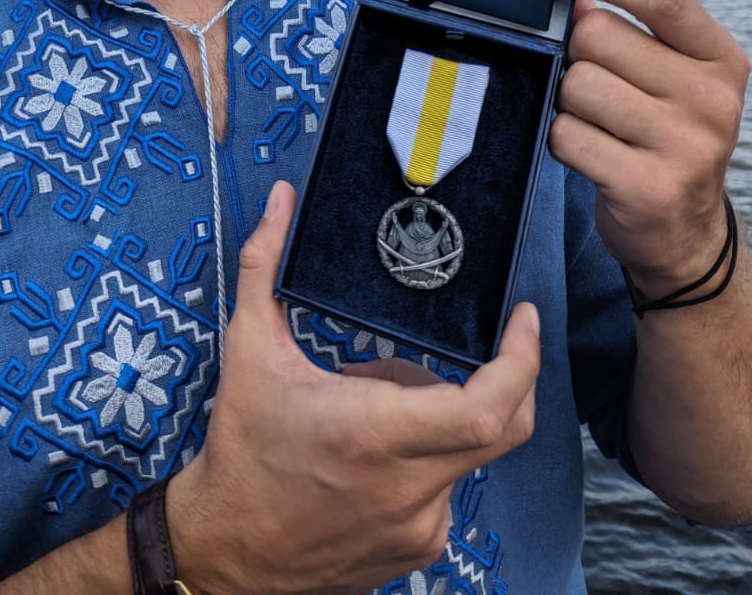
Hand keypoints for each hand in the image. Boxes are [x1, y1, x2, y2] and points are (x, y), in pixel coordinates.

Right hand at [167, 182, 540, 594]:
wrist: (226, 551)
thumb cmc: (240, 450)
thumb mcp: (248, 349)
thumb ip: (265, 265)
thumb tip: (281, 201)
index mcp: (373, 433)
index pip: (486, 408)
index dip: (521, 362)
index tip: (524, 320)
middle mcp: (408, 486)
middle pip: (502, 428)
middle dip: (504, 377)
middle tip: (490, 342)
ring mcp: (419, 525)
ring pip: (466, 454)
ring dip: (440, 416)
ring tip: (378, 398)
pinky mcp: (417, 549)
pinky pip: (446, 488)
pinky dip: (424, 456)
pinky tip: (374, 447)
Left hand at [541, 0, 747, 293]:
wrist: (685, 233)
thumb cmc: (665, 138)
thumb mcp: (667, 77)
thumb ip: (628, 30)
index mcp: (720, 58)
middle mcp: (711, 99)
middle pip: (598, 36)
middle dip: (578, 57)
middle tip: (597, 90)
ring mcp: (685, 145)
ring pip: (576, 84)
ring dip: (569, 103)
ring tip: (600, 126)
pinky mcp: (647, 186)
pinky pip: (566, 134)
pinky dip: (563, 141)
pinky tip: (592, 155)